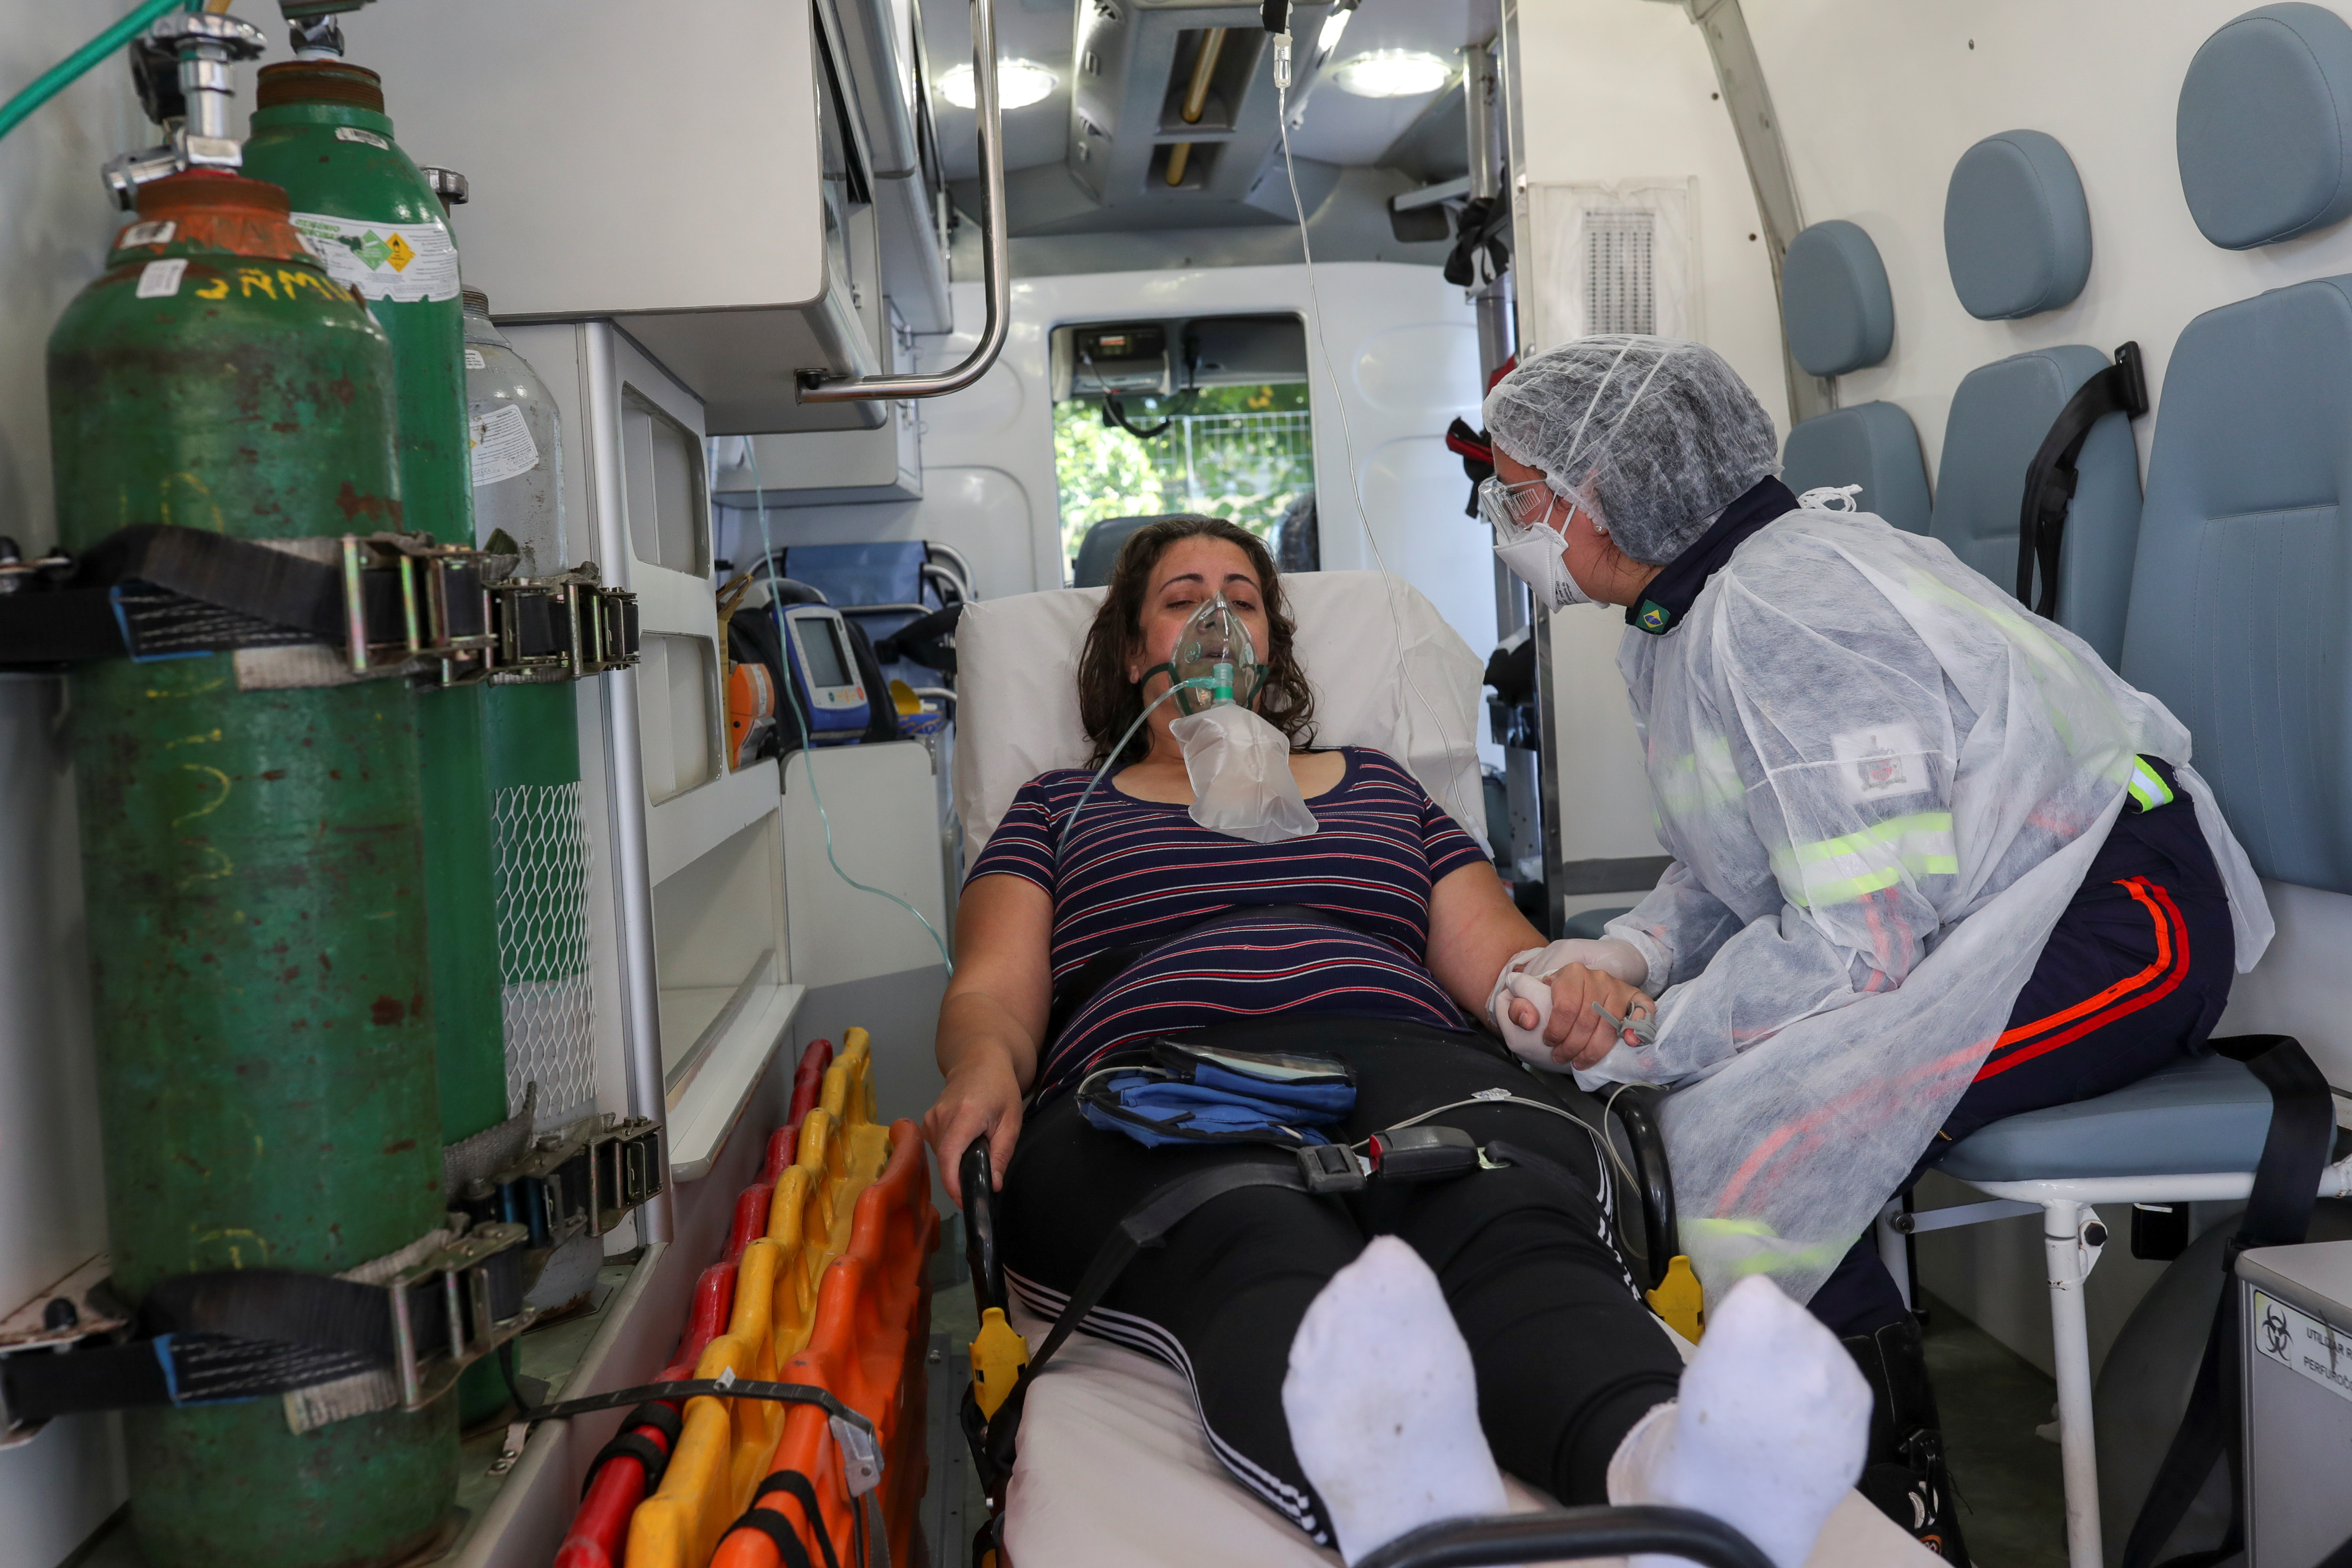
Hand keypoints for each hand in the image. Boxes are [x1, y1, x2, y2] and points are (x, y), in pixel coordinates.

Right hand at [923, 1055, 1025, 1208]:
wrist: (980, 1059)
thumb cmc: (1000, 1088)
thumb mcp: (1011, 1122)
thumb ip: (1001, 1154)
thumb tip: (994, 1186)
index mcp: (964, 1116)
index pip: (950, 1159)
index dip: (954, 1186)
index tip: (967, 1201)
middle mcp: (940, 1117)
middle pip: (945, 1162)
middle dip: (963, 1176)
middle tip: (986, 1174)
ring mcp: (930, 1118)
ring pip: (941, 1157)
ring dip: (958, 1162)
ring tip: (979, 1149)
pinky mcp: (927, 1121)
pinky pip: (938, 1148)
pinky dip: (952, 1152)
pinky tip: (967, 1142)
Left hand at [1505, 962, 1653, 1069]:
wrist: (1573, 988)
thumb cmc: (1550, 998)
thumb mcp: (1527, 999)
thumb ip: (1517, 1008)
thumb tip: (1528, 1021)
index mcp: (1571, 972)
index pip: (1565, 1007)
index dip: (1556, 1031)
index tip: (1549, 1043)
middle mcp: (1597, 976)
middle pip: (1587, 1020)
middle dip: (1573, 1046)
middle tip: (1562, 1058)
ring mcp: (1617, 986)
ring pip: (1610, 1024)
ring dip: (1595, 1049)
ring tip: (1580, 1061)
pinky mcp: (1634, 996)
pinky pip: (1643, 1009)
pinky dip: (1639, 1026)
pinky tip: (1629, 1042)